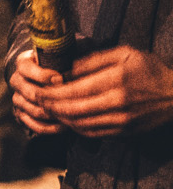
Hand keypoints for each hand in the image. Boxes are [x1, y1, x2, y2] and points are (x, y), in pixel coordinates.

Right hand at [9, 48, 65, 134]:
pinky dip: (51, 127)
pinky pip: (35, 125)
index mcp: (23, 63)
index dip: (42, 75)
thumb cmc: (60, 64)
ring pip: (34, 110)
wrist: (49, 77)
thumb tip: (79, 66)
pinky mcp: (22, 115)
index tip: (60, 78)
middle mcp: (17, 81)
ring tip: (70, 113)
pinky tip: (64, 125)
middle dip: (51, 97)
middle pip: (30, 93)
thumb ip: (65, 58)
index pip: (25, 68)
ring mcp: (18, 99)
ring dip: (54, 113)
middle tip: (69, 99)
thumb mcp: (60, 56)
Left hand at [36, 45, 172, 137]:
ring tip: (49, 110)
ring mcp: (121, 120)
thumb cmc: (150, 71)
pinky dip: (75, 128)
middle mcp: (117, 102)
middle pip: (72, 109)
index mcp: (116, 79)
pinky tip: (68, 120)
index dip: (52, 93)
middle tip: (38, 102)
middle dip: (50, 106)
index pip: (74, 90)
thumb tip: (66, 67)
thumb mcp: (126, 54)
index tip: (39, 90)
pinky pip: (92, 133)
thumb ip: (94, 60)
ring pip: (79, 124)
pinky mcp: (124, 132)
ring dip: (60, 119)